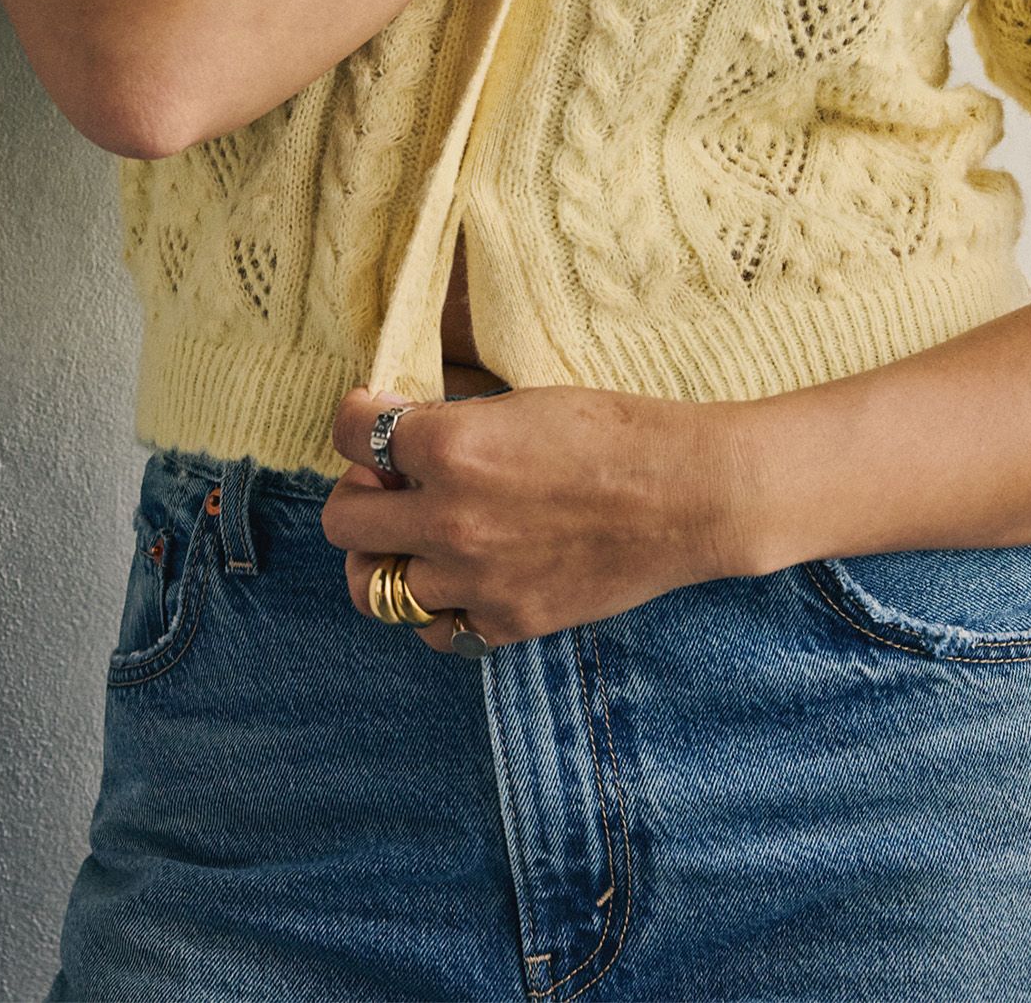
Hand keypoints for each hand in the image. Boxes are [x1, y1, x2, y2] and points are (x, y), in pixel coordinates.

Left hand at [324, 382, 748, 652]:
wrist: (686, 494)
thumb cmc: (613, 431)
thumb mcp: (521, 401)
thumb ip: (452, 423)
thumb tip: (401, 431)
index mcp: (451, 446)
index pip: (350, 431)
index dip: (359, 419)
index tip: (374, 420)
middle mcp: (449, 517)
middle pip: (344, 520)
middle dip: (359, 492)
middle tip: (390, 481)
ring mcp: (474, 579)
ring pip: (374, 587)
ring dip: (387, 556)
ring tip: (414, 536)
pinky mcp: (506, 622)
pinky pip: (433, 628)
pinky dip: (434, 605)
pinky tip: (458, 576)